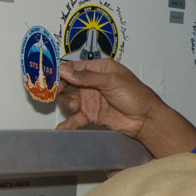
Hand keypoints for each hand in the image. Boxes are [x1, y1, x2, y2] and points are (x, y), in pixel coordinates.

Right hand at [57, 58, 195, 157]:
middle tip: (54, 92)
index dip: (62, 71)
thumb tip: (65, 71)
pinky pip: (75, 118)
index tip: (49, 77)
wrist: (145, 119)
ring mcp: (91, 99)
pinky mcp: (91, 115)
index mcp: (101, 69)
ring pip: (69, 99)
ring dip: (67, 102)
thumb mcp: (112, 81)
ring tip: (75, 105)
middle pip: (68, 83)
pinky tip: (62, 128)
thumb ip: (88, 77)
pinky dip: (67, 123)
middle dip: (59, 87)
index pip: (75, 67)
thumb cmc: (136, 95)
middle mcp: (93, 83)